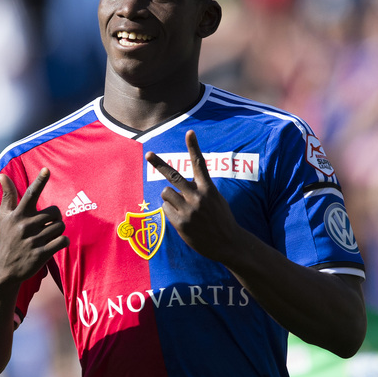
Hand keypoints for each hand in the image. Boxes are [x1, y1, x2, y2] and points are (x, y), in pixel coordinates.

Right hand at [0, 168, 68, 283]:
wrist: (3, 269)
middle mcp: (25, 226)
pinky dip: (63, 242)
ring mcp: (33, 241)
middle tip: (46, 225)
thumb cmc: (5, 238)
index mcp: (17, 215)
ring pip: (60, 227)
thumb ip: (7, 195)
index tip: (46, 170)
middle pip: (54, 212)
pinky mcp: (40, 255)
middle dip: (54, 218)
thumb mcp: (3, 217)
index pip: (29, 194)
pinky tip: (54, 244)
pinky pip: (62, 241)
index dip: (39, 181)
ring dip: (57, 231)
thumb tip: (2, 175)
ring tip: (46, 237)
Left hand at [146, 130, 241, 264]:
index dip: (194, 146)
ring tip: (181, 206)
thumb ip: (201, 189)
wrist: (229, 244)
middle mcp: (197, 197)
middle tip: (148, 154)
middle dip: (159, 164)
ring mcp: (188, 210)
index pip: (199, 164)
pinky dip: (170, 210)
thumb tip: (182, 182)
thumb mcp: (216, 199)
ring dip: (169, 197)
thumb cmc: (221, 219)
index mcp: (208, 189)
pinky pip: (165, 208)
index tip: (189, 132)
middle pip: (173, 176)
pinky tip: (182, 218)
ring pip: (166, 193)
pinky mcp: (180, 223)